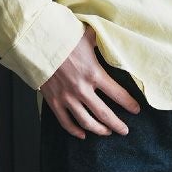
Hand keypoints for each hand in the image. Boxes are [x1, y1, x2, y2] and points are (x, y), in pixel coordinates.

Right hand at [39, 23, 141, 138]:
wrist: (36, 43)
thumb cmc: (62, 37)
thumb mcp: (87, 36)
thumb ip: (101, 41)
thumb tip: (113, 38)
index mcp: (93, 73)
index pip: (117, 94)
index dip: (129, 104)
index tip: (136, 109)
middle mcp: (81, 89)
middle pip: (104, 114)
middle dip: (117, 125)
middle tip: (125, 131)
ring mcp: (66, 97)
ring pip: (86, 122)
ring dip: (99, 130)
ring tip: (107, 132)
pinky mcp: (53, 101)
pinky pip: (65, 122)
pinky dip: (74, 131)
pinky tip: (82, 134)